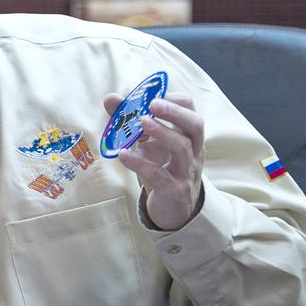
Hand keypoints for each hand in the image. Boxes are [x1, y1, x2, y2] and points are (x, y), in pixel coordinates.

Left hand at [103, 92, 203, 230]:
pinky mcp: (175, 190)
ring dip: (162, 132)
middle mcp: (194, 150)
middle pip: (195, 125)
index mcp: (189, 135)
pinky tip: (124, 155)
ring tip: (142, 122)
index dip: (172, 100)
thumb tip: (110, 98)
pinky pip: (160, 175)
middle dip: (174, 112)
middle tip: (153, 104)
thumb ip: (130, 120)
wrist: (173, 210)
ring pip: (182, 148)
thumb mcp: (149, 143)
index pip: (190, 109)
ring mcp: (186, 170)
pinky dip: (141, 163)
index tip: (151, 96)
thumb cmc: (163, 169)